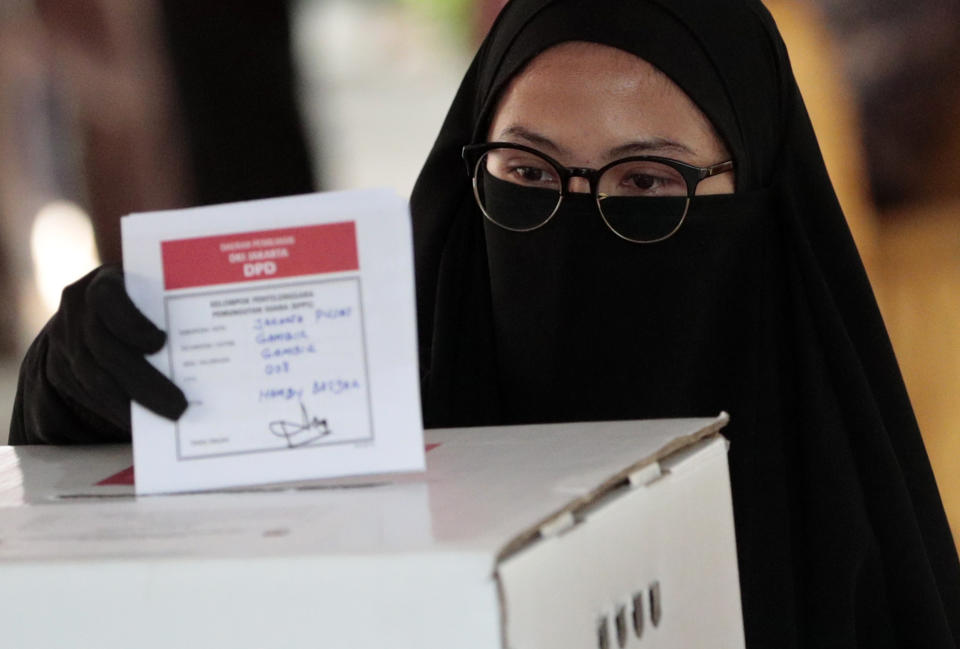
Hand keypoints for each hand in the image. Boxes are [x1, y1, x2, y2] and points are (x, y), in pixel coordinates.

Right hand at [43, 265, 186, 432]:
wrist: (86, 312)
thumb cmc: (138, 300)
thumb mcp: (148, 291)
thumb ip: (167, 306)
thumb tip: (219, 336)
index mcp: (104, 283)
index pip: (108, 300)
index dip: (132, 324)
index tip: (160, 342)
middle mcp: (78, 311)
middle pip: (106, 351)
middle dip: (144, 382)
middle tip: (179, 406)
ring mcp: (67, 342)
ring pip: (96, 381)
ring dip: (132, 405)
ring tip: (168, 419)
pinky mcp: (61, 370)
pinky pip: (90, 396)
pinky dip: (118, 411)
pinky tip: (145, 422)